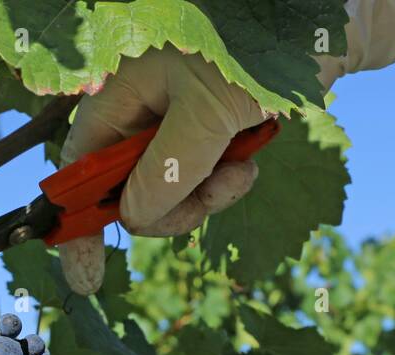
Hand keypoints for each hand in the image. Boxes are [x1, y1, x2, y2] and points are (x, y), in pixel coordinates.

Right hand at [57, 1, 394, 293]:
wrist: (315, 37)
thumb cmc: (254, 58)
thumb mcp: (207, 115)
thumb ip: (167, 169)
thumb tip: (132, 218)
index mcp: (118, 97)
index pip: (79, 169)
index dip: (80, 222)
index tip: (88, 278)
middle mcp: (136, 114)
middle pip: (127, 193)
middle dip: (170, 208)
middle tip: (209, 202)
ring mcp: (169, 127)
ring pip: (168, 193)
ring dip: (206, 196)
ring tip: (241, 173)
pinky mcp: (201, 136)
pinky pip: (198, 181)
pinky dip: (222, 184)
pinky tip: (247, 165)